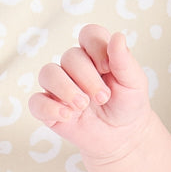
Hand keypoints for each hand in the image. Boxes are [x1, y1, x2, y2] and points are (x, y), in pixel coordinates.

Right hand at [29, 26, 153, 162]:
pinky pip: (36, 102)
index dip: (96, 47)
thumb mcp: (134, 82)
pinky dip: (50, 108)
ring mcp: (59, 87)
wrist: (123, 136)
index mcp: (95, 54)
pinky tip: (68, 116)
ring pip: (48, 73)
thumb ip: (125, 60)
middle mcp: (74, 67)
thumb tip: (118, 36)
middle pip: (69, 56)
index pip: (88, 34)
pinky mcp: (49, 109)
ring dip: (66, 89)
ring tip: (84, 106)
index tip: (108, 68)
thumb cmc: (128, 104)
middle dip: (88, 78)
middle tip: (103, 98)